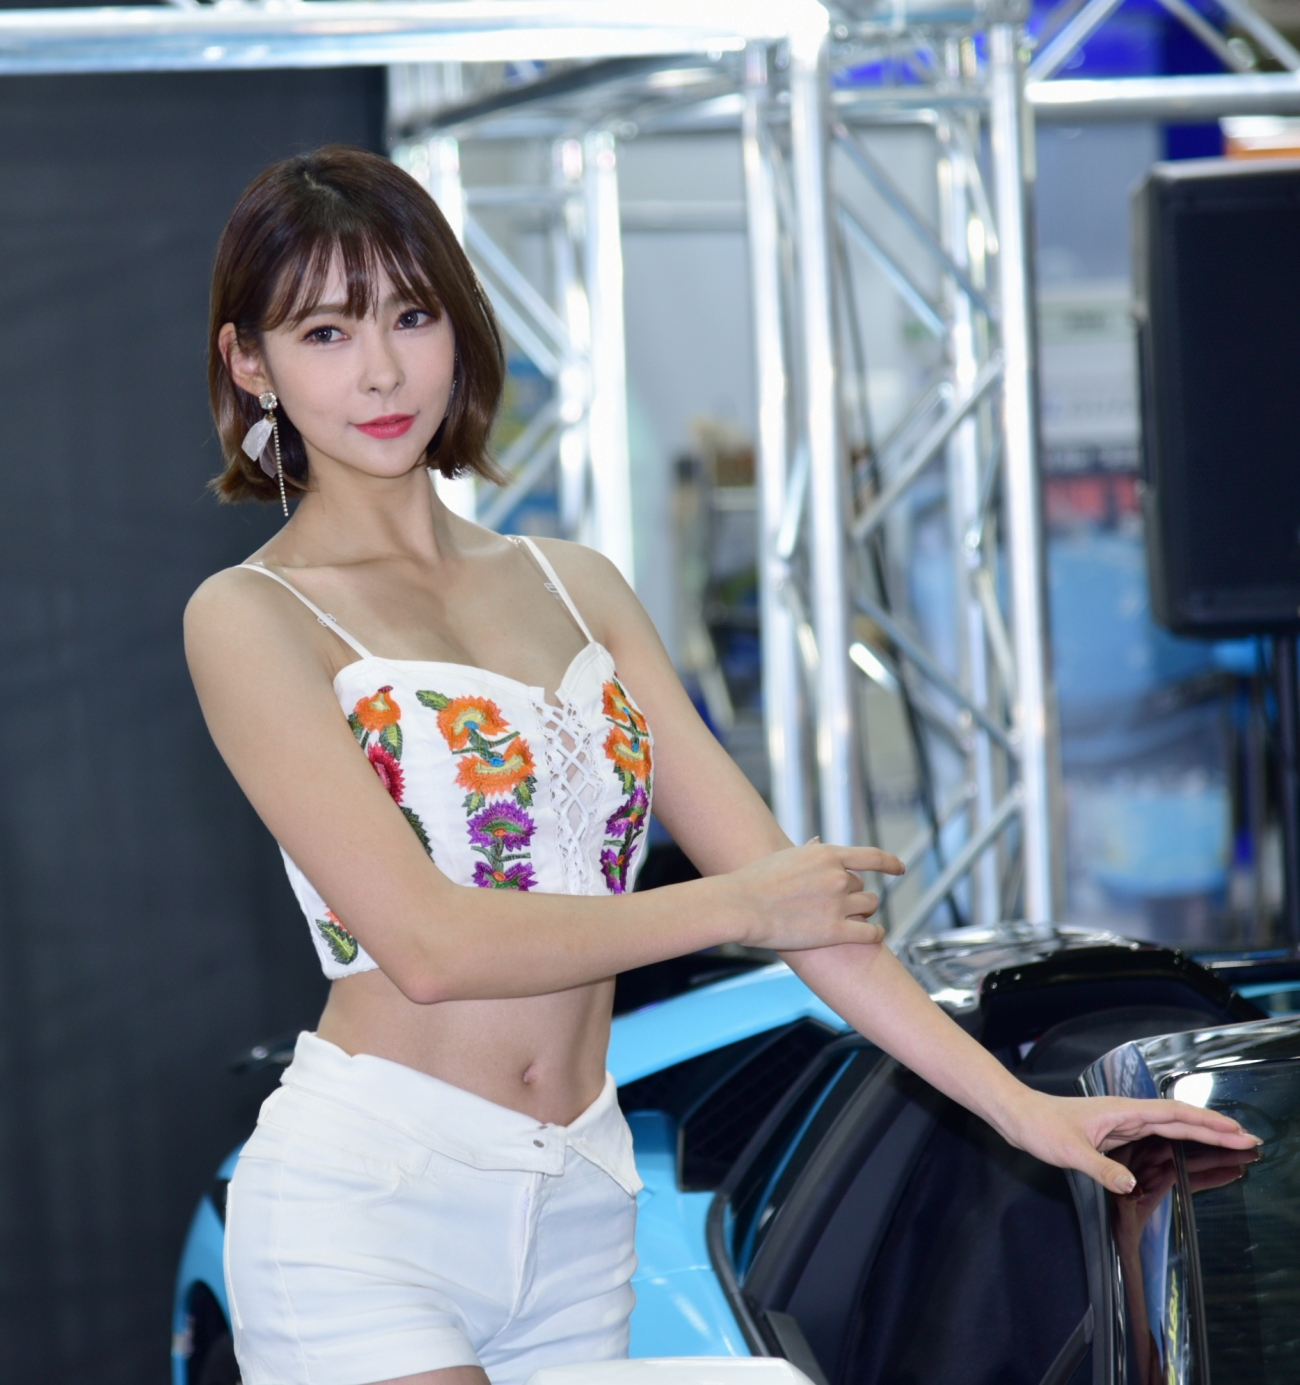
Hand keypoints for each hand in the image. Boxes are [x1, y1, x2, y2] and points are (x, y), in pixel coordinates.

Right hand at [727, 840, 904, 951]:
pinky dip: (876, 934)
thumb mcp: (785, 857)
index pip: (871, 857)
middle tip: (836, 905)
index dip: (889, 863)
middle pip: (862, 886)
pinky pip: (870, 932)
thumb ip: (807, 852)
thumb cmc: (754, 881)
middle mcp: (838, 876)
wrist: (740, 905)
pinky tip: (875, 935)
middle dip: (853, 894)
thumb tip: (818, 841)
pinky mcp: (835, 931)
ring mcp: (838, 903)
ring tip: (852, 919)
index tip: (899, 868)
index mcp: (826, 854)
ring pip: (869, 906)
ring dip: (864, 912)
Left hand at [997, 1089, 1260, 1194]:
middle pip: (1178, 1119)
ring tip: (1227, 1140)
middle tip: (1246, 1138)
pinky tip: (1185, 1144)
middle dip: (1213, 1128)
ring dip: (1198, 1132)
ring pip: (1168, 1125)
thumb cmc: (1039, 1126)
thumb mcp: (1068, 1151)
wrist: (1018, 1115)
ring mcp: (1120, 1122)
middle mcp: (1125, 1114)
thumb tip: (1130, 1184)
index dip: (1206, 1122)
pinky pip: (1154, 1134)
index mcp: (1121, 1111)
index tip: (1234, 1130)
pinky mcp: (1112, 1132)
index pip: (1173, 1115)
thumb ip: (1100, 1168)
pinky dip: (1176, 1138)